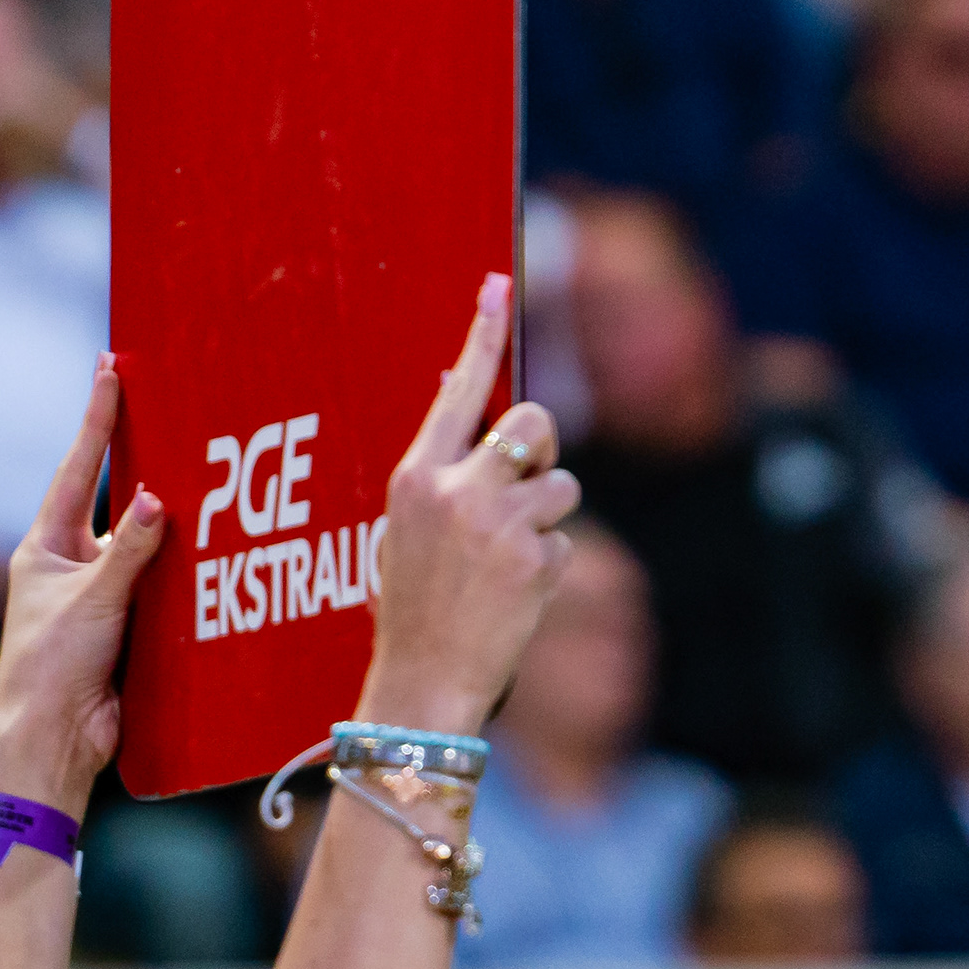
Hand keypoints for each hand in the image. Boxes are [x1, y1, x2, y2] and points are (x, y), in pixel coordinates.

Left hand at [0, 361, 171, 814]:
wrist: (53, 744)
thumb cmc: (51, 668)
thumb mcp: (90, 600)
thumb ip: (128, 551)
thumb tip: (153, 497)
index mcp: (45, 547)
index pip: (79, 468)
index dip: (98, 418)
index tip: (111, 368)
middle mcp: (71, 565)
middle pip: (115, 500)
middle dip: (145, 461)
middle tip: (174, 410)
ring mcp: (100, 596)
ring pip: (145, 545)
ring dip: (175, 522)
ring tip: (213, 476)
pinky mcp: (128, 627)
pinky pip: (164, 586)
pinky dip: (187, 570)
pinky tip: (220, 551)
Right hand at [357, 277, 579, 738]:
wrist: (423, 683)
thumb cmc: (411, 604)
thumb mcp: (404, 528)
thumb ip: (440, 474)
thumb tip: (472, 413)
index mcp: (417, 477)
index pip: (457, 389)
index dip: (481, 336)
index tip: (498, 285)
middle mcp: (459, 491)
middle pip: (535, 424)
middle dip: (541, 450)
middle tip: (523, 487)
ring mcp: (501, 525)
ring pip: (562, 486)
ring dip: (546, 517)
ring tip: (506, 560)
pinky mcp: (539, 560)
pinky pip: (564, 539)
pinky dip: (548, 563)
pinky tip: (515, 594)